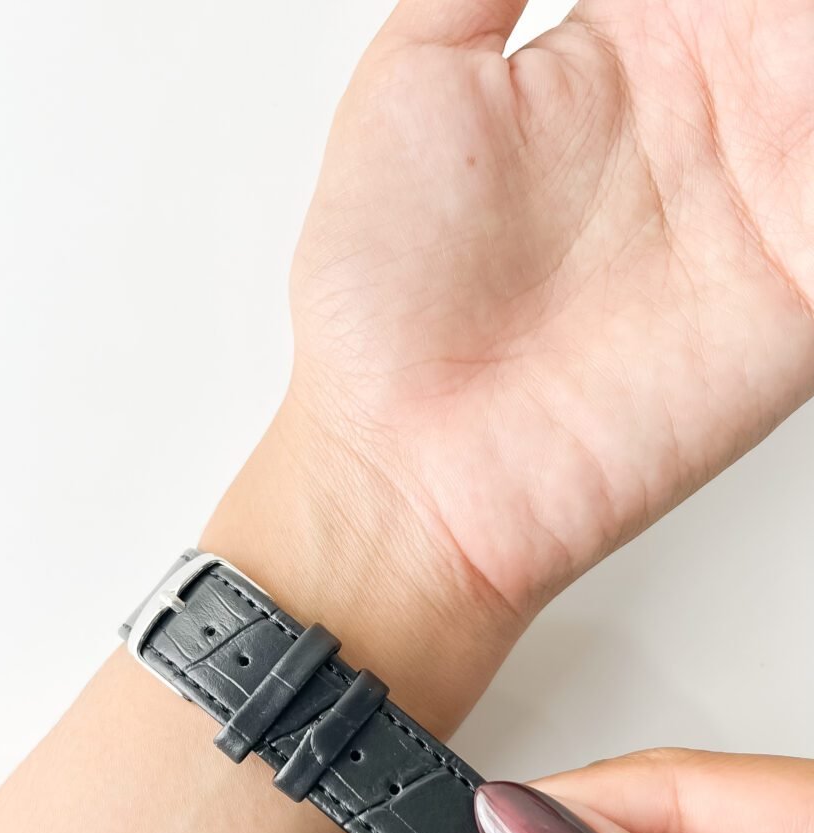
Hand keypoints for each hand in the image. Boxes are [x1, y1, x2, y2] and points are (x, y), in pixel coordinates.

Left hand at [282, 0, 813, 618]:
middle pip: (798, 10)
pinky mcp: (805, 294)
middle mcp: (708, 117)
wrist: (410, 464)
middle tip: (772, 12)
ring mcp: (766, 199)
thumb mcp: (412, 84)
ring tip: (802, 41)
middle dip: (794, 4)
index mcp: (621, 52)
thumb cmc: (383, 304)